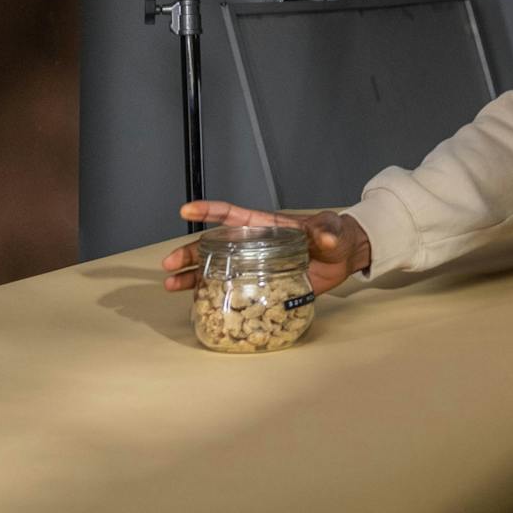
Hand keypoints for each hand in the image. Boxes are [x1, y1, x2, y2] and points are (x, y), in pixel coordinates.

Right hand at [160, 200, 371, 294]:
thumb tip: (323, 238)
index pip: (232, 215)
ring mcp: (255, 266)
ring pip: (217, 269)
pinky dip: (213, 295)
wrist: (343, 258)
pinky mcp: (263, 286)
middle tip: (170, 263)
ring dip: (193, 275)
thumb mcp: (332, 229)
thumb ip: (326, 231)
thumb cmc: (335, 236)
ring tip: (172, 284)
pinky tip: (196, 303)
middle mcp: (254, 245)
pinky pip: (233, 290)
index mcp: (265, 226)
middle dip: (190, 252)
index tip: (186, 210)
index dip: (209, 211)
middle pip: (215, 246)